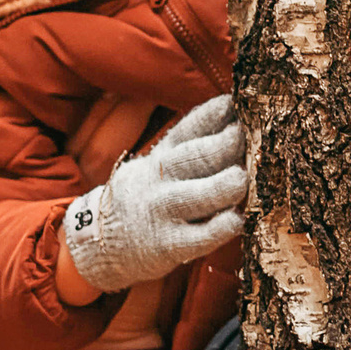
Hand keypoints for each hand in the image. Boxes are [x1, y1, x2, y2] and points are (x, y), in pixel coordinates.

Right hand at [62, 94, 246, 295]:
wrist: (103, 242)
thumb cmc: (146, 197)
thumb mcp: (155, 164)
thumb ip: (187, 147)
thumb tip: (233, 119)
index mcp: (161, 157)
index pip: (187, 129)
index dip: (212, 115)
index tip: (234, 103)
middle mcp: (160, 181)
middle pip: (194, 158)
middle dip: (224, 145)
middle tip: (247, 138)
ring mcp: (163, 213)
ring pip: (196, 196)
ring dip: (223, 185)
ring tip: (242, 179)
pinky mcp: (168, 246)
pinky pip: (198, 237)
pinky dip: (220, 228)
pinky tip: (237, 219)